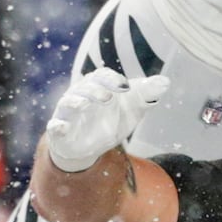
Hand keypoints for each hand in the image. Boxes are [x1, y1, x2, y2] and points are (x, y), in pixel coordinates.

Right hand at [45, 68, 169, 172]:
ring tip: (84, 105)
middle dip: (95, 90)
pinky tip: (61, 127)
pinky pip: (55, 126)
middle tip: (108, 97)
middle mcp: (80, 94)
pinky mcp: (59, 130)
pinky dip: (57, 126)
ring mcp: (68, 112)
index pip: (102, 75)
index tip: (126, 87)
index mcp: (98, 85)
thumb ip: (146, 94)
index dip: (113, 79)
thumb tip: (166, 82)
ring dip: (75, 102)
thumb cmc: (110, 119)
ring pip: (68, 102)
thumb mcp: (131, 109)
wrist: (90, 146)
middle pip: (85, 86)